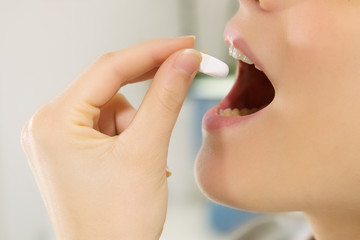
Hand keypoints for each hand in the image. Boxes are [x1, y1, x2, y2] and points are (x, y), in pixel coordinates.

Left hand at [21, 37, 201, 239]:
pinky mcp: (73, 149)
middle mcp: (50, 127)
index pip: (110, 68)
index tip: (184, 45)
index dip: (153, 52)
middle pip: (110, 87)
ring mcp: (60, 139)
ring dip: (137, 126)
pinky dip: (130, 136)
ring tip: (142, 159)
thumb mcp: (147, 152)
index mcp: (55, 123)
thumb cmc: (117, 225)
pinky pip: (109, 125)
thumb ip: (166, 99)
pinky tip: (134, 161)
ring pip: (113, 107)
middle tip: (182, 78)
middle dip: (147, 94)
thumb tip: (183, 62)